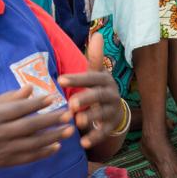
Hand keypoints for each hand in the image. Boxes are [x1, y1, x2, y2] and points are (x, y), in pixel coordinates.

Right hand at [0, 87, 73, 175]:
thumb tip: (30, 88)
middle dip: (51, 120)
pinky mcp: (8, 161)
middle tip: (68, 114)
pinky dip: (44, 152)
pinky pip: (30, 157)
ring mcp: (4, 149)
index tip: (52, 98)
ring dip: (53, 137)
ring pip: (33, 143)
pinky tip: (57, 146)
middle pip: (29, 126)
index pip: (17, 109)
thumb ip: (7, 99)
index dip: (35, 104)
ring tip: (69, 130)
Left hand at [58, 33, 126, 149]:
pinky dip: (94, 138)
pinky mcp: (111, 126)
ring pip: (102, 114)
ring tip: (77, 122)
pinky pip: (104, 133)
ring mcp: (112, 111)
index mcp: (105, 80)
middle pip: (99, 96)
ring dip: (90, 118)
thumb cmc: (98, 88)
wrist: (115, 109)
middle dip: (86, 99)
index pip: (92, 77)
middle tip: (70, 104)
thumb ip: (94, 57)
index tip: (61, 80)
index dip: (78, 78)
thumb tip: (98, 34)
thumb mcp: (97, 73)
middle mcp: (111, 94)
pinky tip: (83, 143)